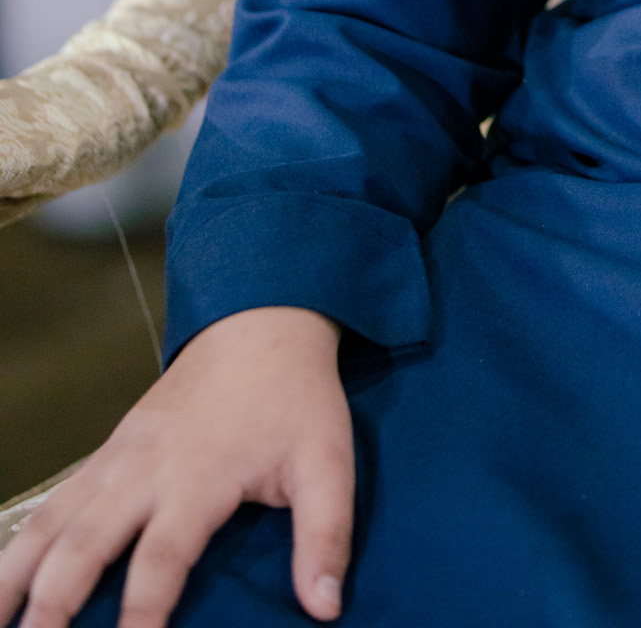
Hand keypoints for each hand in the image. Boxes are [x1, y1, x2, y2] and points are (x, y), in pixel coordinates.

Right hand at [0, 305, 352, 627]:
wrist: (261, 323)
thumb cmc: (296, 399)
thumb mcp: (328, 462)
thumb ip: (326, 535)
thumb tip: (325, 608)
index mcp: (201, 475)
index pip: (162, 556)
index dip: (143, 612)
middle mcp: (146, 468)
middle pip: (87, 542)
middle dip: (54, 603)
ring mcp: (119, 457)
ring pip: (54, 522)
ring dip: (18, 575)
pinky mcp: (108, 452)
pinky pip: (53, 502)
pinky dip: (21, 543)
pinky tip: (2, 584)